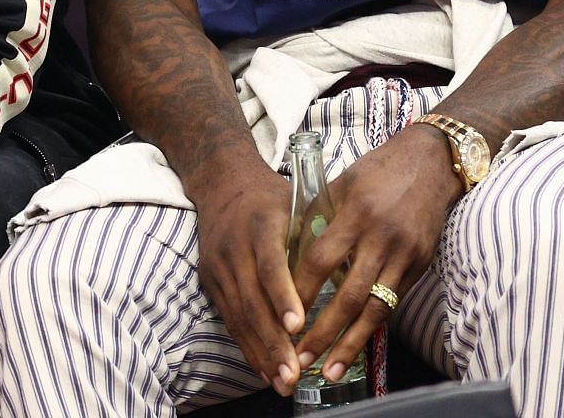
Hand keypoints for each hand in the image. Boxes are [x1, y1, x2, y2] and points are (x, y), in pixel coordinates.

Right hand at [187, 159, 305, 391]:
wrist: (222, 182)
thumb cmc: (272, 197)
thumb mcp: (296, 205)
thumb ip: (317, 237)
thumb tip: (354, 270)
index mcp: (261, 225)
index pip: (271, 265)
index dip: (283, 297)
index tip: (298, 326)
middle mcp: (234, 247)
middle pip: (252, 300)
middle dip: (273, 341)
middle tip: (294, 372)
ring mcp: (218, 265)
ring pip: (238, 316)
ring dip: (261, 352)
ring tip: (283, 381)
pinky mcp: (210, 280)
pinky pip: (229, 319)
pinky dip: (247, 346)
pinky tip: (264, 369)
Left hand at [292, 125, 462, 387]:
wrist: (430, 162)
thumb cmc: (378, 170)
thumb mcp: (342, 184)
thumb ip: (319, 217)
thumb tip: (290, 251)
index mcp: (355, 213)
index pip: (321, 260)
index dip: (301, 291)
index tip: (282, 316)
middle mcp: (381, 237)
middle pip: (348, 295)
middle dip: (322, 332)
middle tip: (299, 358)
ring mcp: (405, 255)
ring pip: (374, 309)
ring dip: (350, 344)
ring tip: (328, 370)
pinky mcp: (421, 265)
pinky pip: (392, 303)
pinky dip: (372, 328)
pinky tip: (356, 347)